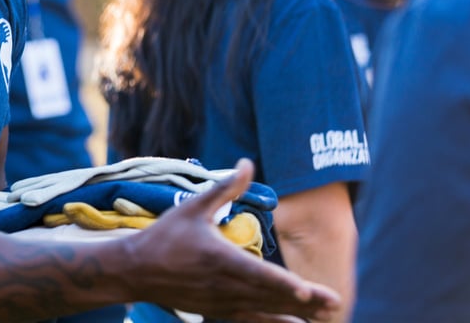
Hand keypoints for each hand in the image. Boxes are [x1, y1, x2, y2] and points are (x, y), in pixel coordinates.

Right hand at [123, 159, 339, 322]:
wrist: (136, 270)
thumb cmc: (165, 236)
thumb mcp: (193, 207)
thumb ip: (225, 188)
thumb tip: (247, 162)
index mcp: (218, 258)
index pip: (257, 274)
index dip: (285, 284)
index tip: (308, 292)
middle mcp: (222, 285)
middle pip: (269, 295)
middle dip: (303, 300)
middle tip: (333, 302)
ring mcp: (220, 302)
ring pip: (264, 309)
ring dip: (294, 312)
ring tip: (325, 314)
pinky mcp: (217, 311)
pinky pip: (251, 319)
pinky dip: (273, 322)